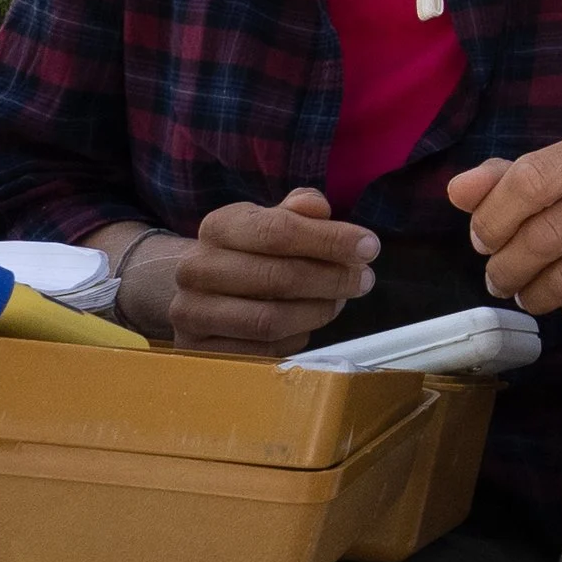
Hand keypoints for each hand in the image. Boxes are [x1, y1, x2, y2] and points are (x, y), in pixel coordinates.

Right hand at [168, 188, 380, 356]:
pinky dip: (295, 338)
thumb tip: (318, 209)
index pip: (277, 231)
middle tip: (364, 279)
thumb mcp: (268, 221)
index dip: (329, 240)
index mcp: (217, 227)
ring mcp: (192, 314)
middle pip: (277, 277)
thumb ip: (297, 211)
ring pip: (270, 320)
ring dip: (317, 311)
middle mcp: (196, 270)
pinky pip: (262, 351)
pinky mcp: (199, 352)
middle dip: (331, 279)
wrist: (195, 292)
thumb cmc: (246, 253)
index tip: (369, 247)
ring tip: (339, 301)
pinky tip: (308, 323)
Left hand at [447, 124, 561, 327]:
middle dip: (507, 265)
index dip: (493, 218)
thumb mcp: (554, 176)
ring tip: (528, 292)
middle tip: (499, 277)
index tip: (483, 239)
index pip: (531, 179)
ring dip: (535, 295)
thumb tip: (459, 191)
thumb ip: (502, 180)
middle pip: (547, 234)